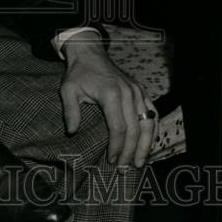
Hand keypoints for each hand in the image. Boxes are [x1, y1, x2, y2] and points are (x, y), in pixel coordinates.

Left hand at [59, 33, 155, 167]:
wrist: (90, 53)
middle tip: (124, 169)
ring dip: (145, 145)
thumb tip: (72, 132)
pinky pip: (152, 112)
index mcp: (111, 94)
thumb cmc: (79, 73)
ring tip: (140, 162)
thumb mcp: (68, 90)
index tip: (111, 161)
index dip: (117, 147)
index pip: (119, 128)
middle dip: (130, 152)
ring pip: (148, 123)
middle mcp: (129, 93)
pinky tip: (149, 144)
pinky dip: (153, 129)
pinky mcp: (141, 90)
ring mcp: (137, 91)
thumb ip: (70, 111)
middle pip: (135, 129)